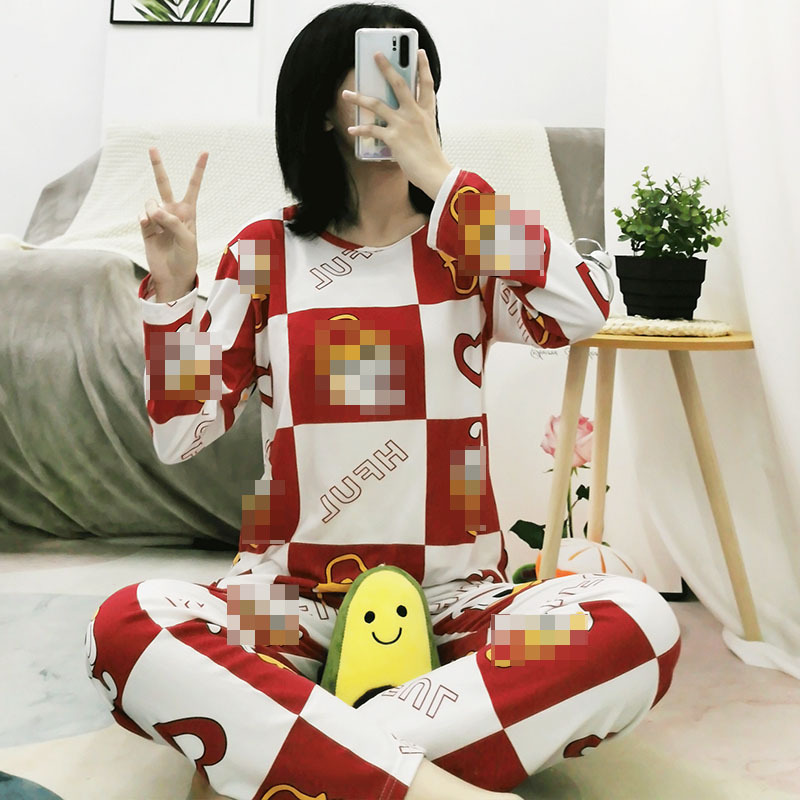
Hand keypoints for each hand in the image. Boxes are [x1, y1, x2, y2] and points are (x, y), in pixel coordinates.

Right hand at [139, 146, 207, 299]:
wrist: (173, 276)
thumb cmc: (186, 258)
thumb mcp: (187, 239)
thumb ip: (173, 222)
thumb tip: (153, 211)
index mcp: (188, 212)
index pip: (192, 187)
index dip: (198, 170)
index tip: (205, 152)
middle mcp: (172, 212)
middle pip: (164, 184)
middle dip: (157, 166)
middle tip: (152, 148)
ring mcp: (158, 219)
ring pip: (150, 202)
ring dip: (152, 209)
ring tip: (156, 222)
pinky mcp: (146, 228)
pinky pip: (142, 215)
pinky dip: (144, 218)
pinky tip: (148, 225)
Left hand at [342, 49, 452, 199]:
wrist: (434, 173)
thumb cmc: (431, 158)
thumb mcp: (427, 133)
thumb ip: (416, 122)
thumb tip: (400, 118)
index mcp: (426, 112)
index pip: (427, 84)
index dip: (423, 67)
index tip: (419, 53)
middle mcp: (415, 114)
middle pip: (399, 84)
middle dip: (386, 68)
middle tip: (376, 55)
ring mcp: (403, 124)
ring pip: (377, 104)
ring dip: (359, 98)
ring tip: (346, 94)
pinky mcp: (394, 137)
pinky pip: (372, 130)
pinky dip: (360, 130)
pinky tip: (351, 130)